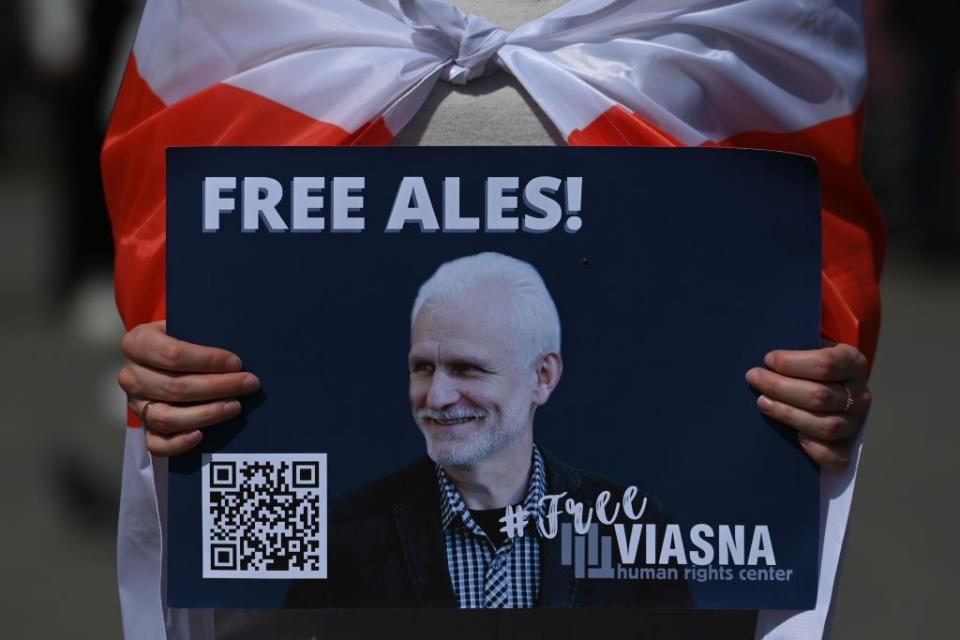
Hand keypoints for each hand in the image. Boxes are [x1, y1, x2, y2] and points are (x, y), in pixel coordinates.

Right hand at [118, 320, 259, 455]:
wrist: (162, 354)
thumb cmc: (183, 337)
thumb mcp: (186, 324)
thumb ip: (202, 334)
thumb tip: (236, 358)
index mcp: (137, 343)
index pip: (173, 355)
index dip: (208, 360)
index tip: (237, 363)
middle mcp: (131, 375)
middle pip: (176, 387)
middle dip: (218, 386)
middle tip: (249, 383)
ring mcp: (135, 404)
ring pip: (167, 417)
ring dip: (207, 414)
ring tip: (235, 407)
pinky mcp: (143, 426)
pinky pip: (156, 443)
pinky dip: (178, 443)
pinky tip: (202, 435)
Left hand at [745, 340, 871, 469]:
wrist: (825, 390)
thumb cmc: (809, 367)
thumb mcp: (809, 350)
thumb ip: (795, 350)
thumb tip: (767, 358)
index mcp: (853, 363)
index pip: (826, 364)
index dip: (792, 363)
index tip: (768, 359)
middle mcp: (860, 395)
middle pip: (820, 395)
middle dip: (780, 386)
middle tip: (754, 378)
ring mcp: (855, 424)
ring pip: (825, 426)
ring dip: (788, 414)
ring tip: (762, 402)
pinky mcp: (847, 448)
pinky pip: (834, 457)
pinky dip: (813, 448)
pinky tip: (795, 436)